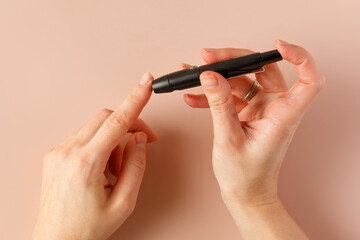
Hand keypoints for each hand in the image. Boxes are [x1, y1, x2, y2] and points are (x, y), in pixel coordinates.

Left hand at [33, 73, 157, 239]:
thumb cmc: (87, 228)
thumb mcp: (123, 203)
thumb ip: (136, 166)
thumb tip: (139, 139)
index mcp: (86, 164)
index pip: (116, 121)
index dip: (135, 100)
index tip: (146, 83)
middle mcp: (68, 153)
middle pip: (105, 118)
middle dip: (128, 125)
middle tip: (142, 141)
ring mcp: (58, 152)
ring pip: (95, 127)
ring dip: (113, 141)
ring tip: (115, 170)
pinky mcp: (55, 155)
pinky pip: (84, 137)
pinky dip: (100, 146)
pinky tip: (102, 168)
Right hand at [183, 40, 324, 238]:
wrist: (244, 193)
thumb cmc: (245, 175)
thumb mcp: (228, 138)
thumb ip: (219, 104)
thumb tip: (209, 75)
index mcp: (284, 115)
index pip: (308, 79)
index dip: (299, 57)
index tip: (277, 45)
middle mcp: (275, 108)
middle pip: (262, 70)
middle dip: (233, 60)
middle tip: (207, 58)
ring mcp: (261, 109)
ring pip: (242, 80)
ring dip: (217, 76)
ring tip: (192, 74)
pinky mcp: (247, 113)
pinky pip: (231, 95)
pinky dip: (212, 93)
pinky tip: (192, 97)